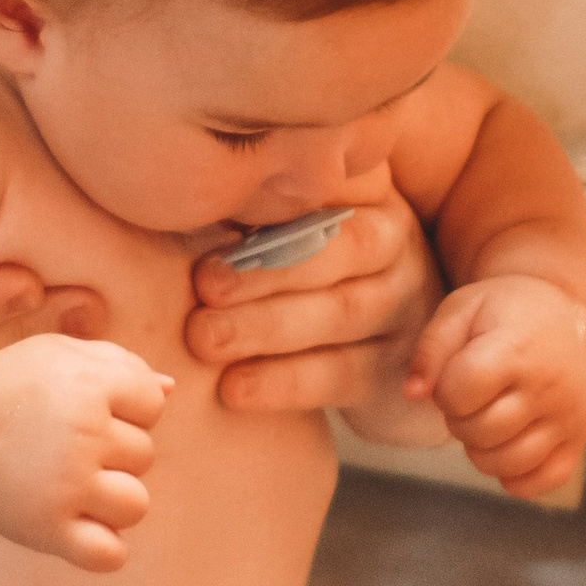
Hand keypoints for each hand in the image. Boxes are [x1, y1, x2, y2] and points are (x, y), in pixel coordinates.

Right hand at [0, 340, 170, 572]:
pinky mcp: (47, 530)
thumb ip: (119, 364)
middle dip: (115, 451)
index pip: (153, 403)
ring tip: (77, 486)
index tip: (87, 407)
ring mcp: (65, 485)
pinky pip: (109, 555)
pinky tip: (82, 528)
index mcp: (89, 384)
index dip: (127, 405)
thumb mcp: (59, 355)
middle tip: (67, 445)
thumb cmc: (11, 389)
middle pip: (145, 454)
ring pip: (136, 504)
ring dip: (113, 499)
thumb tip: (171, 389)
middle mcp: (82, 433)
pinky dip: (104, 548)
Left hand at [184, 185, 440, 413]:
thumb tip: (180, 200)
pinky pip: (342, 374)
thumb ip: (257, 215)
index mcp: (369, 199)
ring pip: (342, 312)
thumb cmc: (311, 277)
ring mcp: (405, 310)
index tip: (213, 234)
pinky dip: (284, 382)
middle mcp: (398, 248)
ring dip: (267, 327)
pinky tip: (235, 389)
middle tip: (203, 288)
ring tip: (205, 340)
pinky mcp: (395, 372)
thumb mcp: (298, 234)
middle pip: (345, 250)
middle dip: (268, 270)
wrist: (388, 351)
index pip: (329, 196)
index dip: (272, 214)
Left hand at [406, 276, 585, 497]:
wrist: (562, 313)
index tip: (455, 376)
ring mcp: (569, 417)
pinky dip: (516, 476)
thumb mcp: (462, 309)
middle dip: (461, 421)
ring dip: (483, 450)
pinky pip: (540, 483)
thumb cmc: (503, 312)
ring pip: (508, 463)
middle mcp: (549, 387)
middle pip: (482, 432)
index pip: (460, 394)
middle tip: (471, 399)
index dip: (445, 392)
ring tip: (489, 420)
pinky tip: (509, 445)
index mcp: (516, 349)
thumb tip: (413, 394)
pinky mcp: (579, 440)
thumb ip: (431, 350)